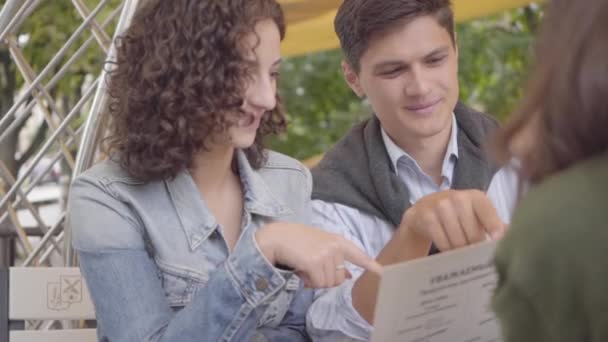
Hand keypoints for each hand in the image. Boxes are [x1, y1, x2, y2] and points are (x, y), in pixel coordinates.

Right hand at [255, 222, 381, 287]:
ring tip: (304, 266)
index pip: (358, 255)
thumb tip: (348, 277)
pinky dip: (308, 282)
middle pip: (339, 278)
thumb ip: (335, 259)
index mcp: (338, 241)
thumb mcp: (319, 246)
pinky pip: (317, 284)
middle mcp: (335, 247)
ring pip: (327, 283)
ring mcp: (326, 254)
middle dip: (325, 279)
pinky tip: (301, 270)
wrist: (276, 237)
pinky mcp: (315, 262)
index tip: (384, 273)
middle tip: (311, 269)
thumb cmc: (296, 241)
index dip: (371, 266)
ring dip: (314, 281)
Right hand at [399, 190, 504, 251]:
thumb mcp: (476, 214)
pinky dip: (447, 250)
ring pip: (457, 241)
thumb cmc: (458, 215)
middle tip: (473, 253)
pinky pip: (442, 242)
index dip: (495, 229)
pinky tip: (448, 249)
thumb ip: (495, 224)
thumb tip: (513, 237)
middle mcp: (458, 197)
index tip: (497, 242)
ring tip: (461, 251)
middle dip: (474, 247)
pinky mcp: (426, 216)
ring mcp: (440, 206)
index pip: (488, 214)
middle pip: (473, 234)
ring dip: (460, 251)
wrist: (424, 209)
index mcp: (476, 197)